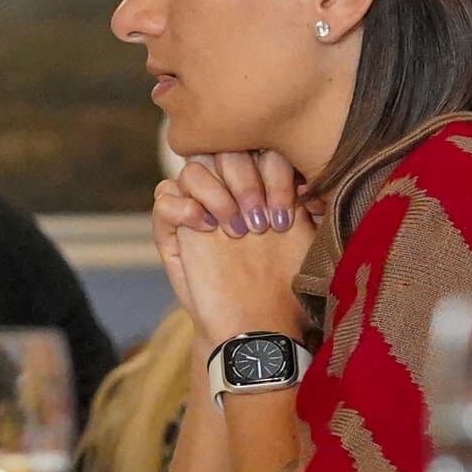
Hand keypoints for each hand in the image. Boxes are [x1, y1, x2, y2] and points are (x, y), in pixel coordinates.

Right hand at [154, 149, 313, 348]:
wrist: (255, 325)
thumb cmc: (285, 285)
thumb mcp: (305, 238)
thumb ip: (304, 199)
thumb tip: (308, 177)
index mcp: (260, 184)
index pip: (259, 146)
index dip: (272, 172)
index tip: (285, 215)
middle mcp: (227, 190)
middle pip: (222, 149)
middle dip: (245, 180)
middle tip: (259, 223)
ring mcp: (198, 207)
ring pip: (193, 169)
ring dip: (216, 193)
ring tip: (234, 229)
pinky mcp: (172, 231)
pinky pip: (163, 198)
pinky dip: (182, 206)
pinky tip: (206, 228)